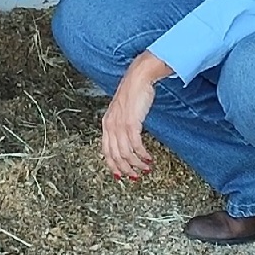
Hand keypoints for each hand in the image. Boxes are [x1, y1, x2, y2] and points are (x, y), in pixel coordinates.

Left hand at [102, 52, 170, 179]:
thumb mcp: (122, 111)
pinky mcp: (131, 123)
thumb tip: (127, 142)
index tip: (120, 175)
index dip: (112, 166)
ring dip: (137, 164)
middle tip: (135, 176)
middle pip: (115, 156)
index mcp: (106, 123)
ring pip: (126, 153)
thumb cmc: (133, 93)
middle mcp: (111, 126)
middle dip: (126, 169)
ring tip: (146, 168)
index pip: (105, 151)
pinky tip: (149, 158)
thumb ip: (121, 126)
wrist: (138, 78)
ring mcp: (120, 125)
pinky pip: (136, 145)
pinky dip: (142, 155)